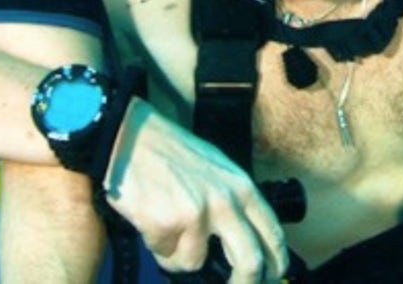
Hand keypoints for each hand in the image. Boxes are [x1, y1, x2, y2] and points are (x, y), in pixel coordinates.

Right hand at [103, 100, 289, 282]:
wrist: (126, 133)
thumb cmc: (166, 149)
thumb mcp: (212, 166)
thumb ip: (231, 199)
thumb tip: (240, 240)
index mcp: (239, 186)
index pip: (273, 235)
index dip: (276, 264)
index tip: (270, 277)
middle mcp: (224, 201)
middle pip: (250, 263)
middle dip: (243, 283)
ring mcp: (196, 214)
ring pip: (195, 262)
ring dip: (178, 254)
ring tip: (164, 224)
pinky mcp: (167, 224)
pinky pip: (164, 255)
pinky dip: (156, 244)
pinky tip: (148, 217)